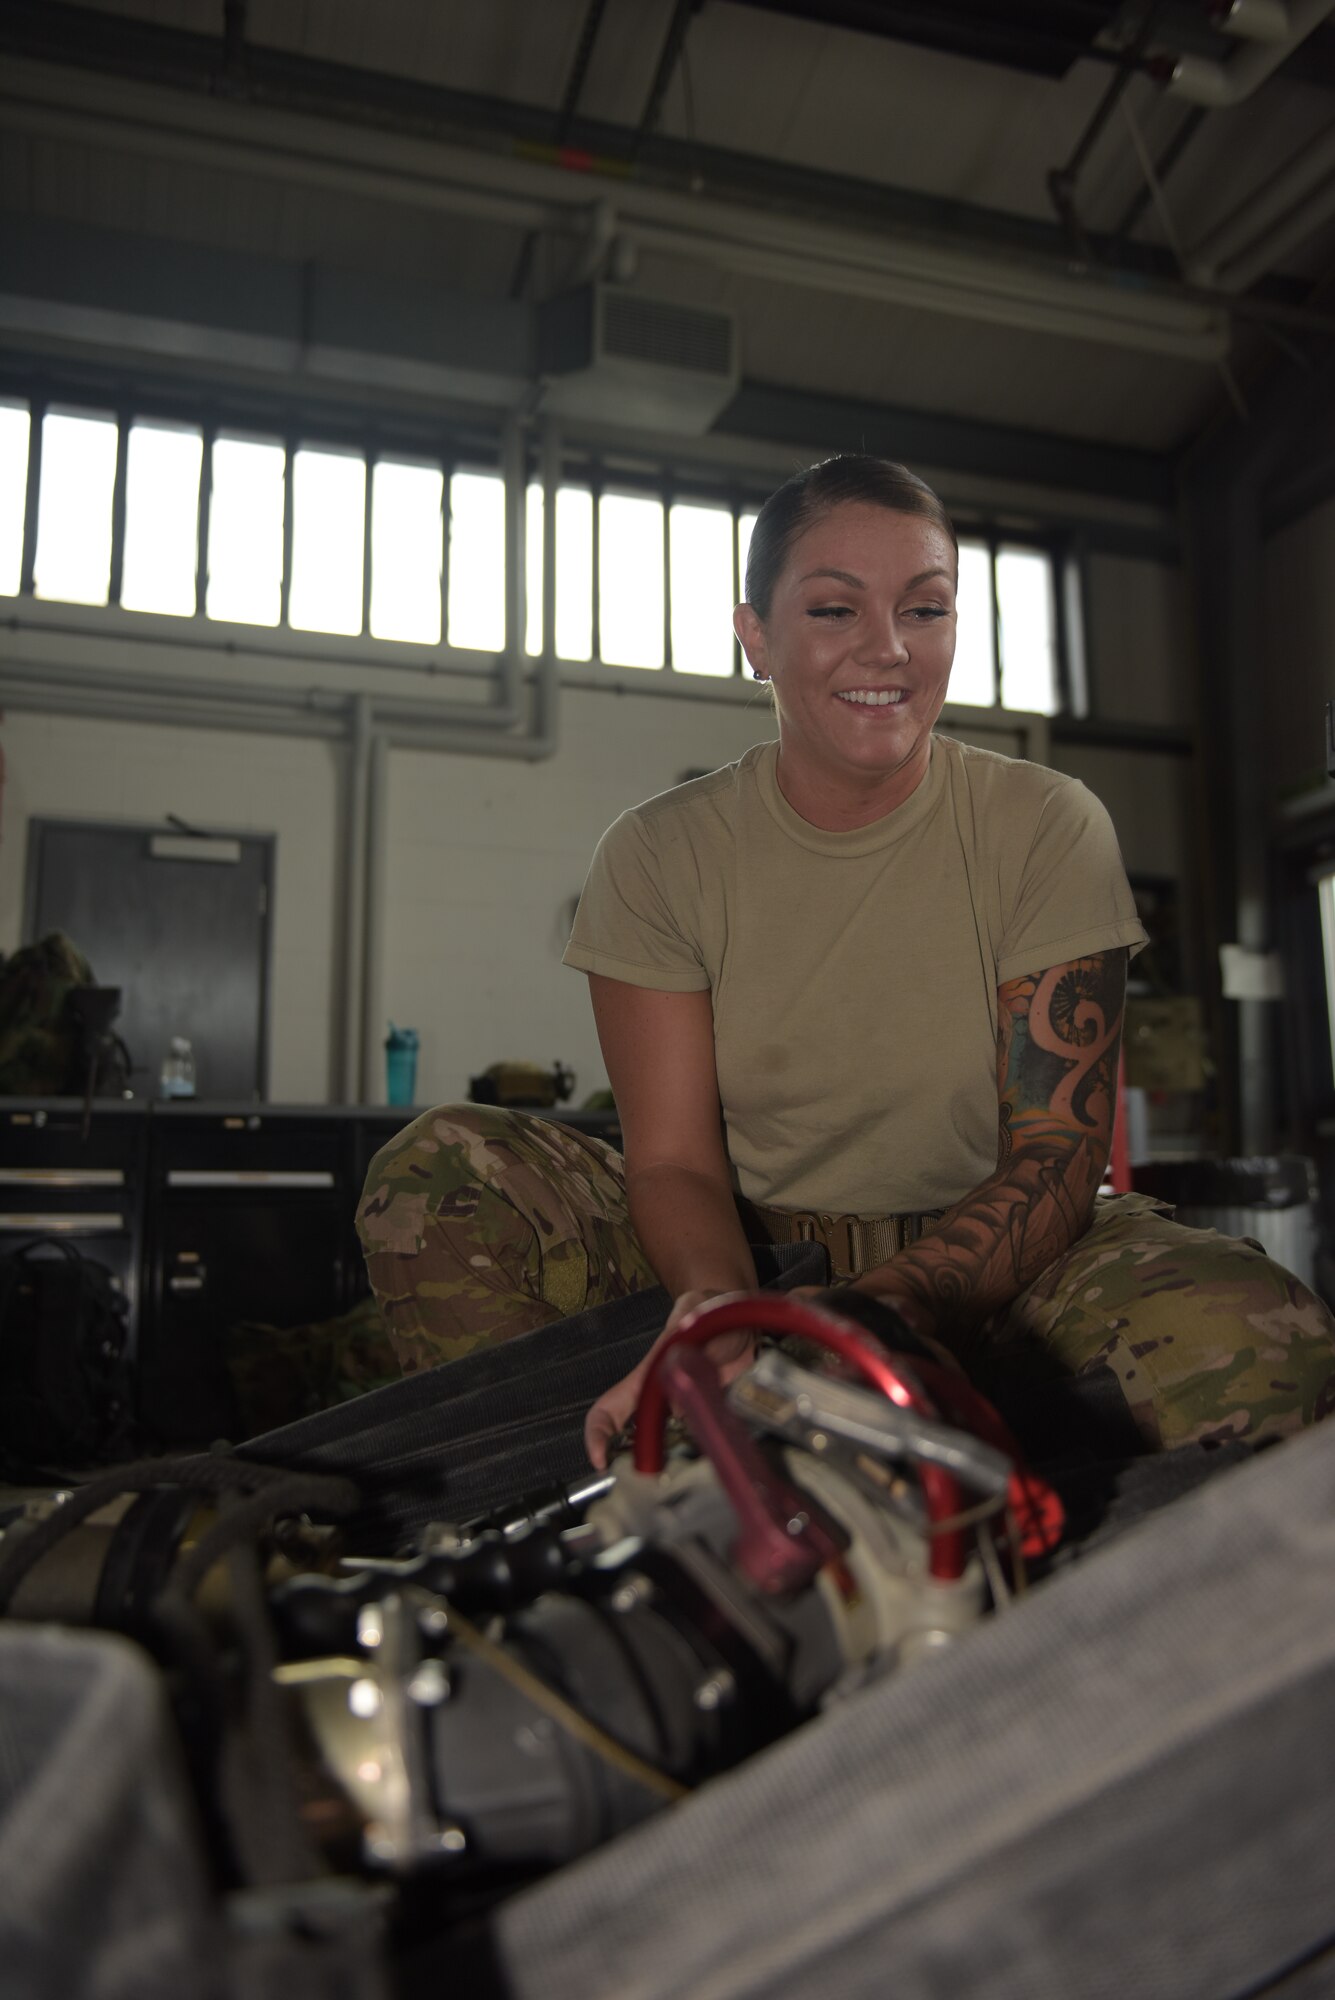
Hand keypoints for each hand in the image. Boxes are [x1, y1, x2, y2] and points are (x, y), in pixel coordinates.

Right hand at [583, 1288, 757, 1468]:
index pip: (609, 1409)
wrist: (739, 1313)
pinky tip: (721, 1457)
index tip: (600, 1460)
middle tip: (651, 1482)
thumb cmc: (706, 1309)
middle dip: (637, 1465)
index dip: (597, 1435)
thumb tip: (677, 1387)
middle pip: (635, 1440)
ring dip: (674, 1464)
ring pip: (670, 1448)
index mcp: (645, 1377)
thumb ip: (684, 1344)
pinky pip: (707, 1442)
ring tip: (687, 1472)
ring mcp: (687, 1411)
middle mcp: (661, 1400)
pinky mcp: (714, 1415)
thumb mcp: (691, 1315)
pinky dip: (710, 1454)